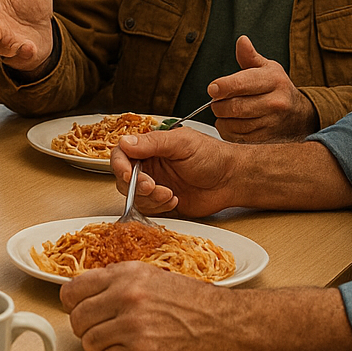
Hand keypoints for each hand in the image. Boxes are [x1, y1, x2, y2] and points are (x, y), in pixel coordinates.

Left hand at [61, 260, 228, 350]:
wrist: (225, 323)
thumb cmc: (192, 301)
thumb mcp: (150, 275)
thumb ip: (116, 281)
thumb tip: (83, 293)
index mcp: (124, 274)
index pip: (71, 290)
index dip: (74, 304)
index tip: (82, 310)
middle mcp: (125, 297)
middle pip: (76, 319)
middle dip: (87, 327)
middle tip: (104, 329)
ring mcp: (132, 326)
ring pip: (89, 342)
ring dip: (103, 345)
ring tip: (125, 340)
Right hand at [110, 125, 236, 216]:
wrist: (232, 180)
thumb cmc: (212, 156)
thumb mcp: (181, 143)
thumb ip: (152, 143)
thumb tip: (125, 142)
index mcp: (150, 147)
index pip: (122, 154)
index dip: (120, 165)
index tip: (128, 174)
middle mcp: (149, 166)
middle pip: (123, 178)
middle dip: (136, 185)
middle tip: (152, 186)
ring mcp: (155, 185)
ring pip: (134, 196)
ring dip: (149, 198)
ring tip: (169, 193)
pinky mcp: (162, 202)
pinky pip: (148, 209)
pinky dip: (159, 207)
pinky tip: (175, 200)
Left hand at [206, 35, 318, 141]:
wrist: (299, 115)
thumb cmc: (277, 88)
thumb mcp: (267, 68)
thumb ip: (249, 56)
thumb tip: (241, 41)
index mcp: (273, 80)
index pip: (241, 84)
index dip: (222, 87)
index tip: (213, 89)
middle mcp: (275, 102)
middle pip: (234, 107)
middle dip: (218, 105)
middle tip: (217, 101)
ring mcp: (271, 122)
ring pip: (234, 124)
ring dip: (222, 118)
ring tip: (226, 111)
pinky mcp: (265, 139)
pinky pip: (237, 137)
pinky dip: (228, 130)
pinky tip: (232, 122)